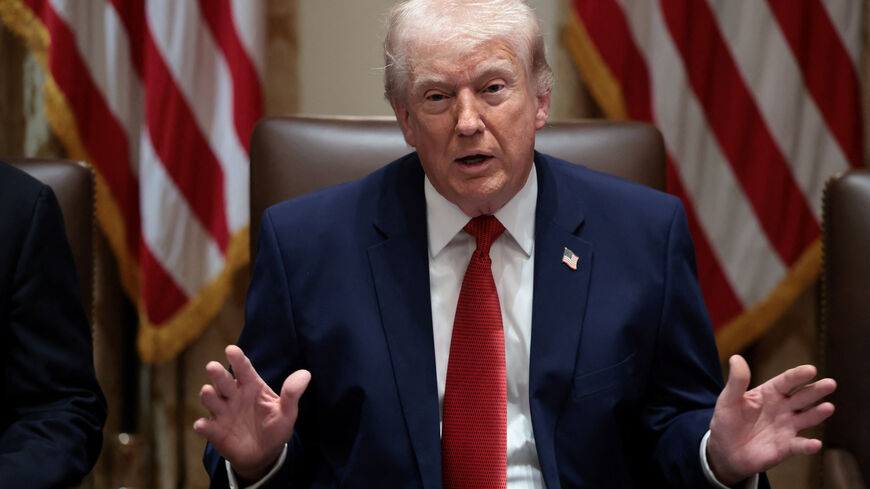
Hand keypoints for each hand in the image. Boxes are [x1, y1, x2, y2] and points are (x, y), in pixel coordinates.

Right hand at [193, 345, 310, 480]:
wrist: (265, 454)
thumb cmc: (275, 427)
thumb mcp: (287, 412)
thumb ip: (292, 394)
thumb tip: (306, 374)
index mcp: (251, 386)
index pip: (244, 369)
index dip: (238, 359)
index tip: (231, 350)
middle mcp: (234, 395)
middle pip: (223, 381)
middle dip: (218, 374)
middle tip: (213, 366)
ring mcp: (223, 412)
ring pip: (212, 400)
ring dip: (208, 396)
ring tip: (209, 392)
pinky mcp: (215, 431)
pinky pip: (207, 427)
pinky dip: (203, 426)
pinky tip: (202, 425)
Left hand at [706, 355, 835, 484]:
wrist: (725, 451)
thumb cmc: (727, 421)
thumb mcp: (728, 400)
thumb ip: (736, 382)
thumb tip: (736, 358)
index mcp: (770, 393)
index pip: (787, 381)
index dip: (798, 375)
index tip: (810, 370)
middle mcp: (783, 408)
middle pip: (802, 397)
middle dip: (816, 390)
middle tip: (830, 383)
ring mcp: (787, 427)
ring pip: (807, 418)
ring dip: (818, 413)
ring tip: (828, 407)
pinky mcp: (787, 447)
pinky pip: (800, 445)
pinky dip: (808, 445)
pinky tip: (815, 444)